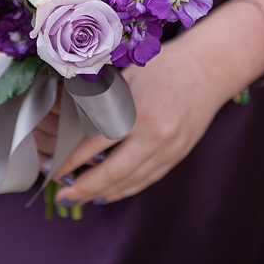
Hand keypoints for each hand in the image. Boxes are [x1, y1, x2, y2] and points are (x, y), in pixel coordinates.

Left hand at [41, 40, 231, 205]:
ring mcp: (169, 148)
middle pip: (111, 173)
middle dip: (82, 188)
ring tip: (80, 197)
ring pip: (130, 182)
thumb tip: (71, 125)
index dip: (70, 161)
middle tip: (62, 195)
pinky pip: (147, 180)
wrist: (211, 68)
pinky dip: (126, 189)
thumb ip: (104, 101)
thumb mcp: (129, 76)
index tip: (53, 169)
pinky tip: (109, 193)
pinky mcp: (178, 155)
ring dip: (102, 193)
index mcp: (137, 110)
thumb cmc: (167, 65)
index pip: (94, 144)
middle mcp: (154, 134)